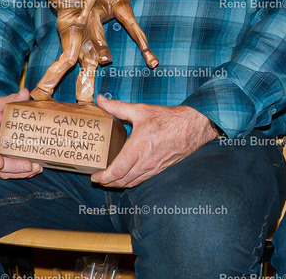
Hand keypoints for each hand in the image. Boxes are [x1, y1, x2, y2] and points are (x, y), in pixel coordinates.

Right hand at [0, 88, 42, 178]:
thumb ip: (10, 99)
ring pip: (0, 171)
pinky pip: (5, 171)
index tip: (0, 163)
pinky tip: (32, 170)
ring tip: (35, 169)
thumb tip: (25, 93)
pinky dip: (18, 173)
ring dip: (18, 172)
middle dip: (12, 167)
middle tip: (29, 166)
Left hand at [91, 96, 217, 187]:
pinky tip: (126, 176)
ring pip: (132, 182)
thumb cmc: (166, 118)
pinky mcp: (159, 169)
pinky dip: (130, 181)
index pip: (117, 171)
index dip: (104, 177)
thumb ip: (118, 107)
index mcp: (138, 147)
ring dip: (118, 184)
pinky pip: (141, 180)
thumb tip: (101, 100)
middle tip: (97, 179)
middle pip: (122, 181)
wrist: (191, 126)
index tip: (94, 176)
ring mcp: (153, 168)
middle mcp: (145, 162)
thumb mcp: (140, 110)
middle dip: (107, 183)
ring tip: (108, 180)